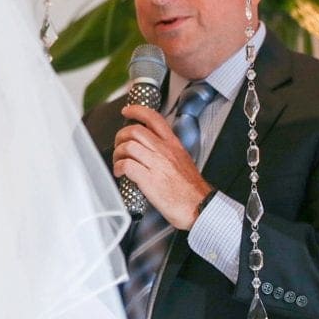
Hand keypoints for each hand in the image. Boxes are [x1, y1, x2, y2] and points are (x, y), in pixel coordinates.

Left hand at [113, 105, 213, 229]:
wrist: (200, 208)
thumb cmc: (191, 190)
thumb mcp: (183, 160)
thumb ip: (167, 151)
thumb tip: (150, 147)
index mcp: (173, 145)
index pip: (154, 118)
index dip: (137, 111)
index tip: (127, 110)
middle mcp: (164, 151)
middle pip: (135, 130)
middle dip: (121, 135)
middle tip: (118, 144)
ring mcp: (156, 164)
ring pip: (128, 146)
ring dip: (117, 153)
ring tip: (118, 161)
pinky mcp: (149, 180)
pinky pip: (127, 165)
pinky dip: (118, 167)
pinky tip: (120, 173)